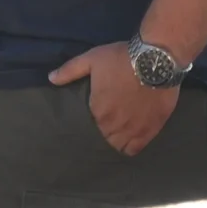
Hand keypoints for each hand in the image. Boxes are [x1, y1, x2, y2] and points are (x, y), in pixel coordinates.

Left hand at [50, 43, 179, 156]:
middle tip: (111, 121)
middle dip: (106, 132)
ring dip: (118, 140)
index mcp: (98, 111)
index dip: (95, 121)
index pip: (91, 127)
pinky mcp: (150, 131)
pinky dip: (132, 145)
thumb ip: (70, 70)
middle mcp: (113, 126)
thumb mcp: (91, 59)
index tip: (99, 114)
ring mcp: (132, 130)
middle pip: (105, 138)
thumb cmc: (121, 58)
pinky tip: (132, 138)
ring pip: (119, 146)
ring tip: (121, 131)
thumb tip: (51, 78)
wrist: (155, 59)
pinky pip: (136, 148)